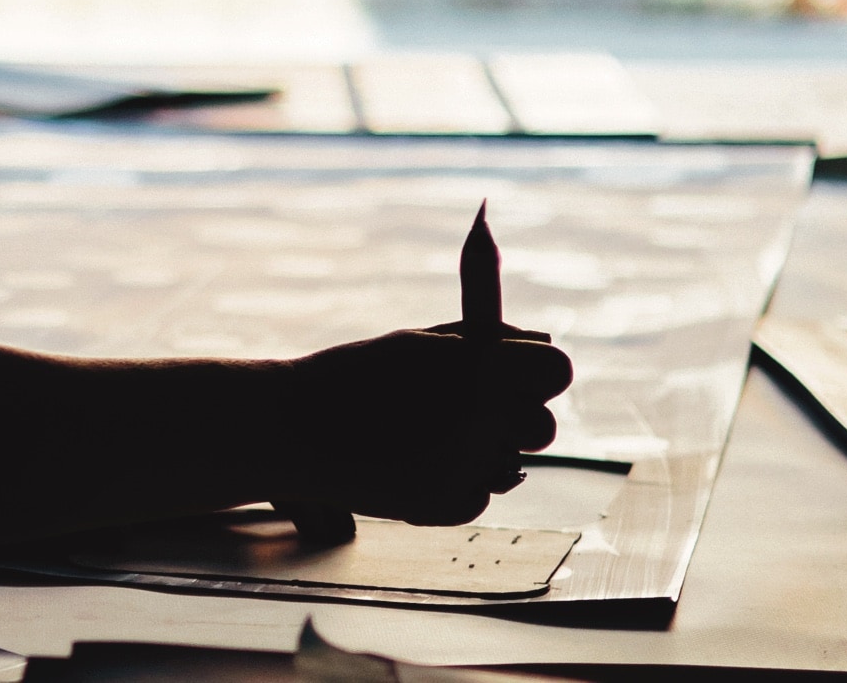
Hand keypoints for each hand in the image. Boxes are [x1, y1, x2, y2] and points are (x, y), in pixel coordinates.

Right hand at [277, 327, 572, 527]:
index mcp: (479, 366)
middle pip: (542, 427)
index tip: (516, 375)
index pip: (556, 371)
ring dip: (482, 452)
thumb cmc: (354, 374)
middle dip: (513, 419)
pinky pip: (477, 494)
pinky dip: (451, 482)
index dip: (538, 373)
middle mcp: (484, 418)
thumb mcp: (417, 342)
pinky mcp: (449, 507)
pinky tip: (404, 463)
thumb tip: (541, 342)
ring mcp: (469, 467)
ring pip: (510, 465)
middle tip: (466, 410)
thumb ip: (485, 339)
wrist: (291, 428)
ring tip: (421, 435)